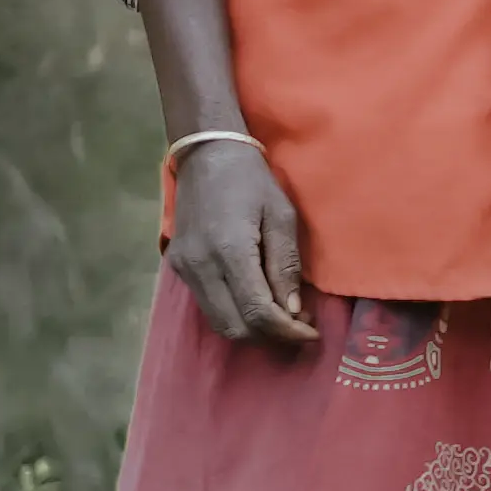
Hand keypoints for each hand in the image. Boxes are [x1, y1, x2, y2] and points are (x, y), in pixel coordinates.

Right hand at [164, 135, 313, 348]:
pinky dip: (235, 313)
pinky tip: (258, 300)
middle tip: (300, 325)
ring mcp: (184, 268)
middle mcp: (200, 265)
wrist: (206, 155)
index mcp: (229, 250)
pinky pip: (208, 305)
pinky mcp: (178, 267)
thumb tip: (292, 311)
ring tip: (283, 315)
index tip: (312, 333)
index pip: (257, 311)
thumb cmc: (252, 181)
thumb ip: (285, 265)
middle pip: (235, 326)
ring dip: (252, 328)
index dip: (287, 331)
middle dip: (270, 335)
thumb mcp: (281, 216)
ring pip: (218, 322)